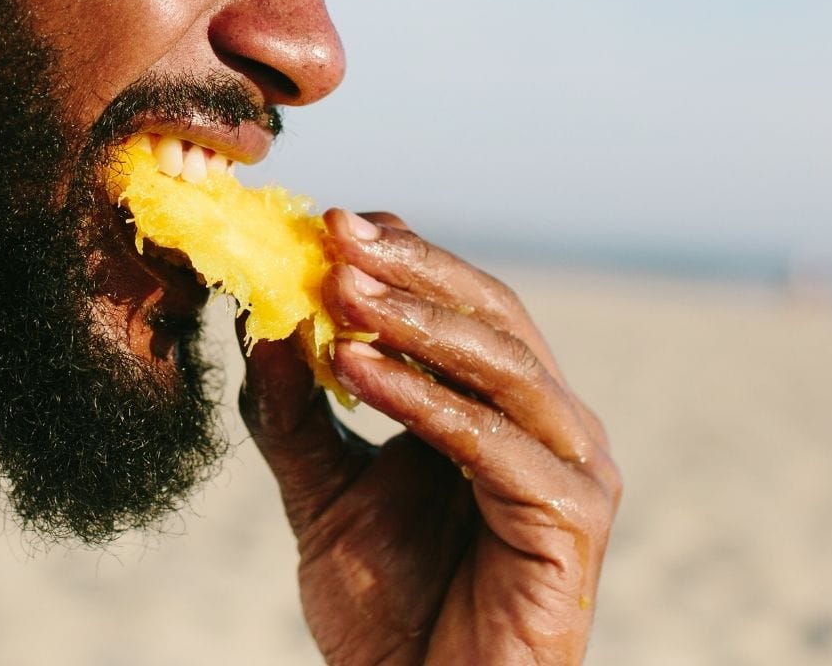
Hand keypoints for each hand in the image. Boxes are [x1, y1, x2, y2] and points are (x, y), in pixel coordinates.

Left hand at [241, 210, 621, 665]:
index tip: (328, 222)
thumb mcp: (320, 494)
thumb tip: (256, 323)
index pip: (463, 303)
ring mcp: (574, 470)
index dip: (404, 256)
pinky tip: (357, 370)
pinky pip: (495, 443)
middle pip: (492, 316)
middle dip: (411, 270)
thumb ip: (293, 415)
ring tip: (339, 289)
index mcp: (503, 406)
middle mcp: (552, 425)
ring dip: (416, 321)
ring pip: (503, 365)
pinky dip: (424, 399)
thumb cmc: (387, 609)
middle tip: (335, 233)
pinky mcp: (575, 520)